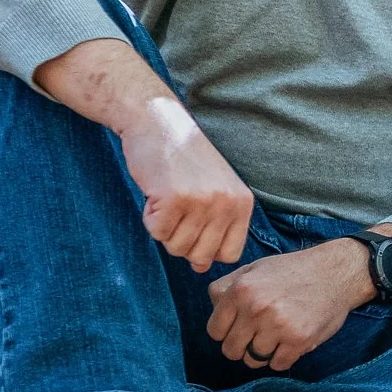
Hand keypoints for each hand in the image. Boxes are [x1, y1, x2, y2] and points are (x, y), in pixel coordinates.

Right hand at [116, 97, 253, 270]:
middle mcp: (226, 204)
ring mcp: (201, 201)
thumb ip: (213, 228)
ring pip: (176, 247)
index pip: (229, 254)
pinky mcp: (174, 199)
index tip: (194, 228)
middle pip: (200, 256)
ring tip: (167, 198)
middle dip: (181, 242)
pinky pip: (156, 232)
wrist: (157, 122)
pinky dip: (149, 218)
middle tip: (176, 212)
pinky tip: (155, 194)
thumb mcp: (213, 190)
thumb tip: (200, 268)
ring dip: (164, 228)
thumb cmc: (183, 159)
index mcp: (242, 203)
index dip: (206, 249)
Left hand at [205, 239, 369, 371]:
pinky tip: (291, 341)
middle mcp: (256, 309)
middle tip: (259, 334)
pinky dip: (283, 357)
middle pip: (231, 350)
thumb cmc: (292, 271)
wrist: (336, 272)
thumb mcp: (254, 269)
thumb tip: (213, 310)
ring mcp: (278, 326)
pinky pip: (277, 365)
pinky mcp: (299, 340)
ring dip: (263, 352)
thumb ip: (226, 287)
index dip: (226, 331)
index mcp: (241, 290)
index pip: (215, 331)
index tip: (240, 327)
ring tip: (277, 336)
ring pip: (253, 360)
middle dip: (242, 346)